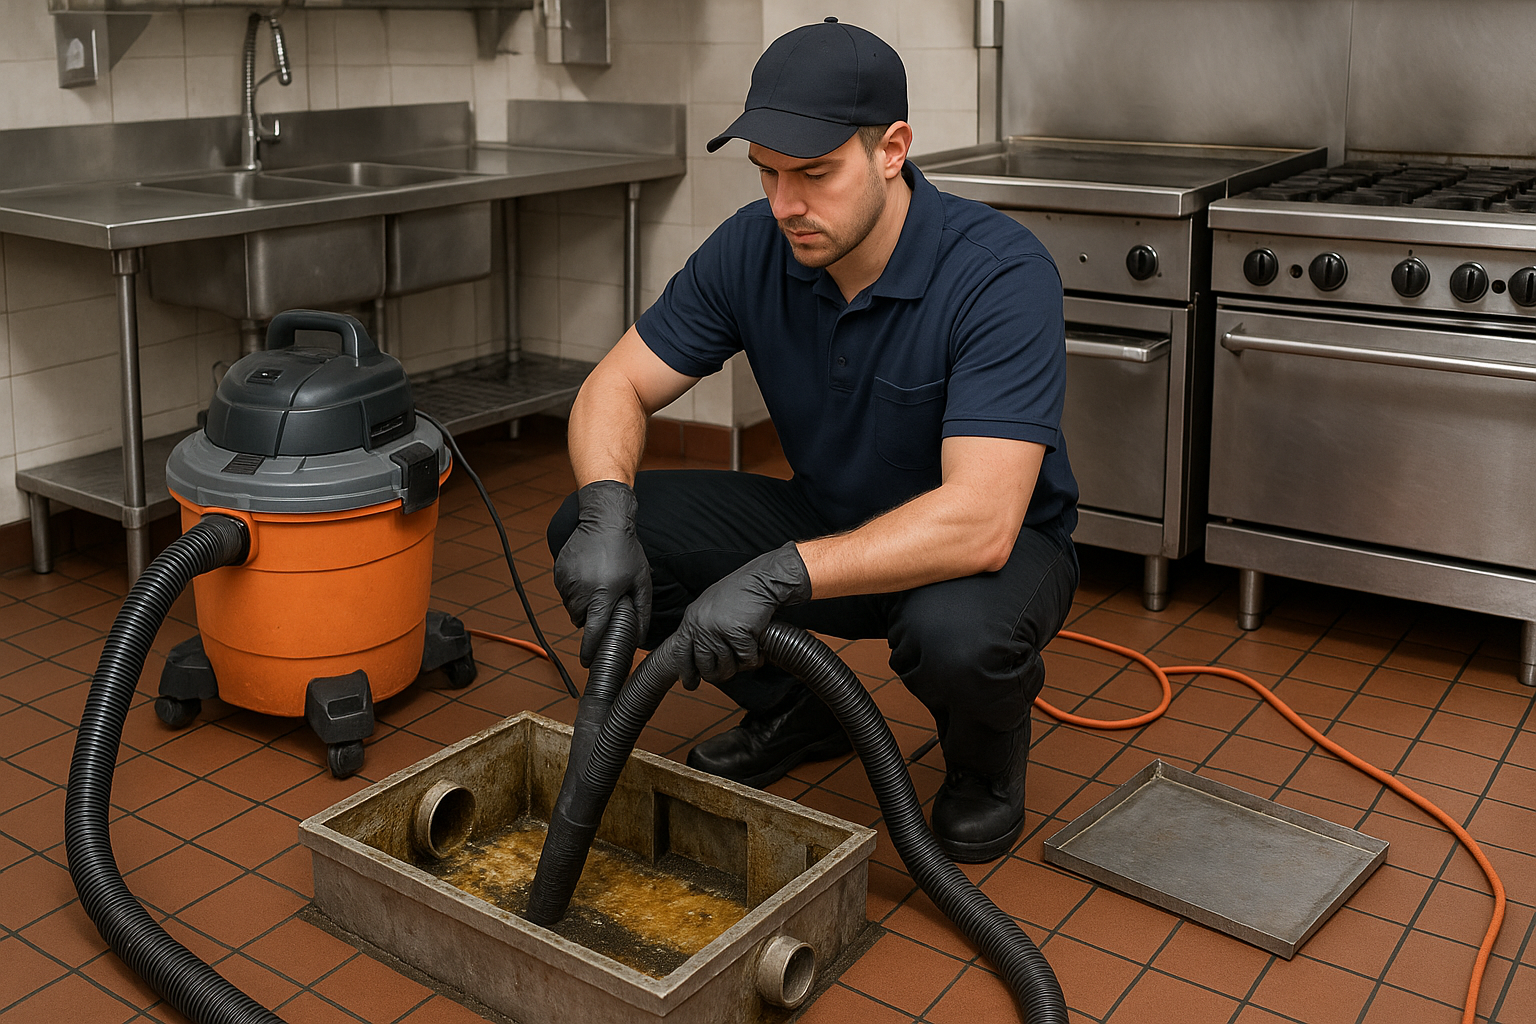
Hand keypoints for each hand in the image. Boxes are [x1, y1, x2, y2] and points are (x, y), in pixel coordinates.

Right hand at [553, 480, 652, 665]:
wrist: (603, 521)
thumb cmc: (627, 551)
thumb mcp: (641, 582)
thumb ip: (641, 613)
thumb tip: (638, 638)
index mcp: (603, 595)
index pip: (593, 633)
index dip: (590, 651)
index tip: (588, 663)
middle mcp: (581, 591)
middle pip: (582, 621)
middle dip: (593, 618)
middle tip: (607, 601)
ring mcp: (567, 582)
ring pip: (572, 608)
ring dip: (584, 604)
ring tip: (599, 584)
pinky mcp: (559, 573)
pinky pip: (565, 593)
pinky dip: (575, 591)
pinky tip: (588, 575)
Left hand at [675, 543, 810, 687]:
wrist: (762, 581)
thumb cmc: (741, 593)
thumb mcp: (711, 608)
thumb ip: (703, 629)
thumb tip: (701, 656)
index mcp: (692, 619)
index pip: (682, 653)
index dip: (687, 672)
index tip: (691, 684)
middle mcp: (701, 625)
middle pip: (706, 667)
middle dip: (720, 674)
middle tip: (730, 670)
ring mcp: (718, 629)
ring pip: (727, 667)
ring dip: (741, 663)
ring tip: (747, 649)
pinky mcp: (737, 633)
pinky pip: (747, 660)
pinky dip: (755, 656)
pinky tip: (758, 645)